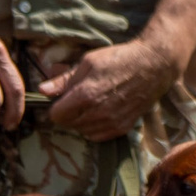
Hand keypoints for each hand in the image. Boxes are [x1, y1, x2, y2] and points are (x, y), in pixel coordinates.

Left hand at [43, 34, 182, 142]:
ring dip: (80, 121)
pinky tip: (100, 112)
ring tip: (90, 104)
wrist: (153, 65)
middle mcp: (98, 113)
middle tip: (76, 98)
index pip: (56, 115)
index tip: (61, 98)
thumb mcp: (88, 62)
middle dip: (67, 113)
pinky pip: (98, 136)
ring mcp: (112, 122)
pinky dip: (94, 128)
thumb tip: (42, 90)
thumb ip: (64, 79)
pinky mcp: (123, 128)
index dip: (54, 106)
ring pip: (82, 132)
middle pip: (68, 125)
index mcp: (85, 95)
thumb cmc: (119, 59)